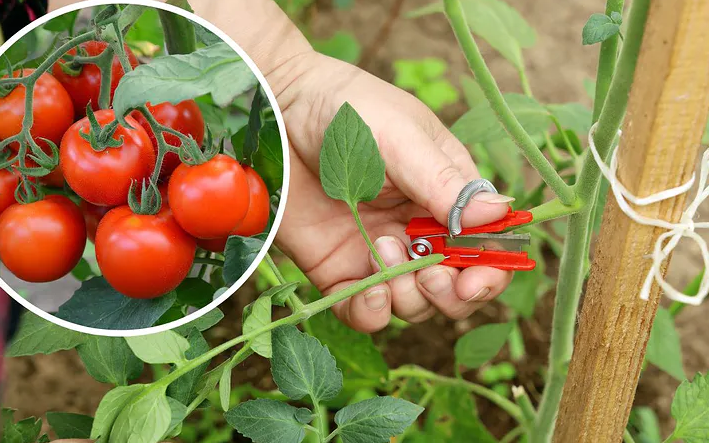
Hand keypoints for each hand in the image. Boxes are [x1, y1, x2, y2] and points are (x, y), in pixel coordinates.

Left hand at [269, 52, 514, 331]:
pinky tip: (368, 291)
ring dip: (409, 296)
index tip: (476, 279)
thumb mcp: (402, 137)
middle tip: (431, 274)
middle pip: (454, 288)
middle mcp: (417, 231)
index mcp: (446, 197)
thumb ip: (444, 181)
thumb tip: (499, 215)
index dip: (490, 271)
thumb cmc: (348, 109)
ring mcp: (377, 253)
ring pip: (413, 304)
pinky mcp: (338, 269)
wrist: (278, 112)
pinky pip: (364, 311)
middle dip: (450, 294)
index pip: (485, 247)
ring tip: (385, 250)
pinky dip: (372, 313)